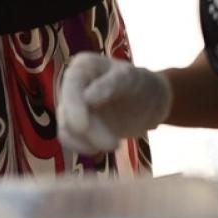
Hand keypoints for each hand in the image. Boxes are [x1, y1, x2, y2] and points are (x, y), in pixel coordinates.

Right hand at [57, 52, 171, 153]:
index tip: (82, 126)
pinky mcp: (77, 126)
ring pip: (66, 128)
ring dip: (88, 141)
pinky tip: (101, 150)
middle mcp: (72, 85)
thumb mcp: (131, 79)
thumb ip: (110, 85)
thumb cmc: (141, 84)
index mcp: (82, 67)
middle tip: (114, 145)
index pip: (71, 85)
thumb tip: (86, 98)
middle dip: (87, 131)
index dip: (73, 106)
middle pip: (66, 110)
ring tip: (115, 144)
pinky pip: (70, 140)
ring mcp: (72, 106)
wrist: (150, 103)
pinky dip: (83, 148)